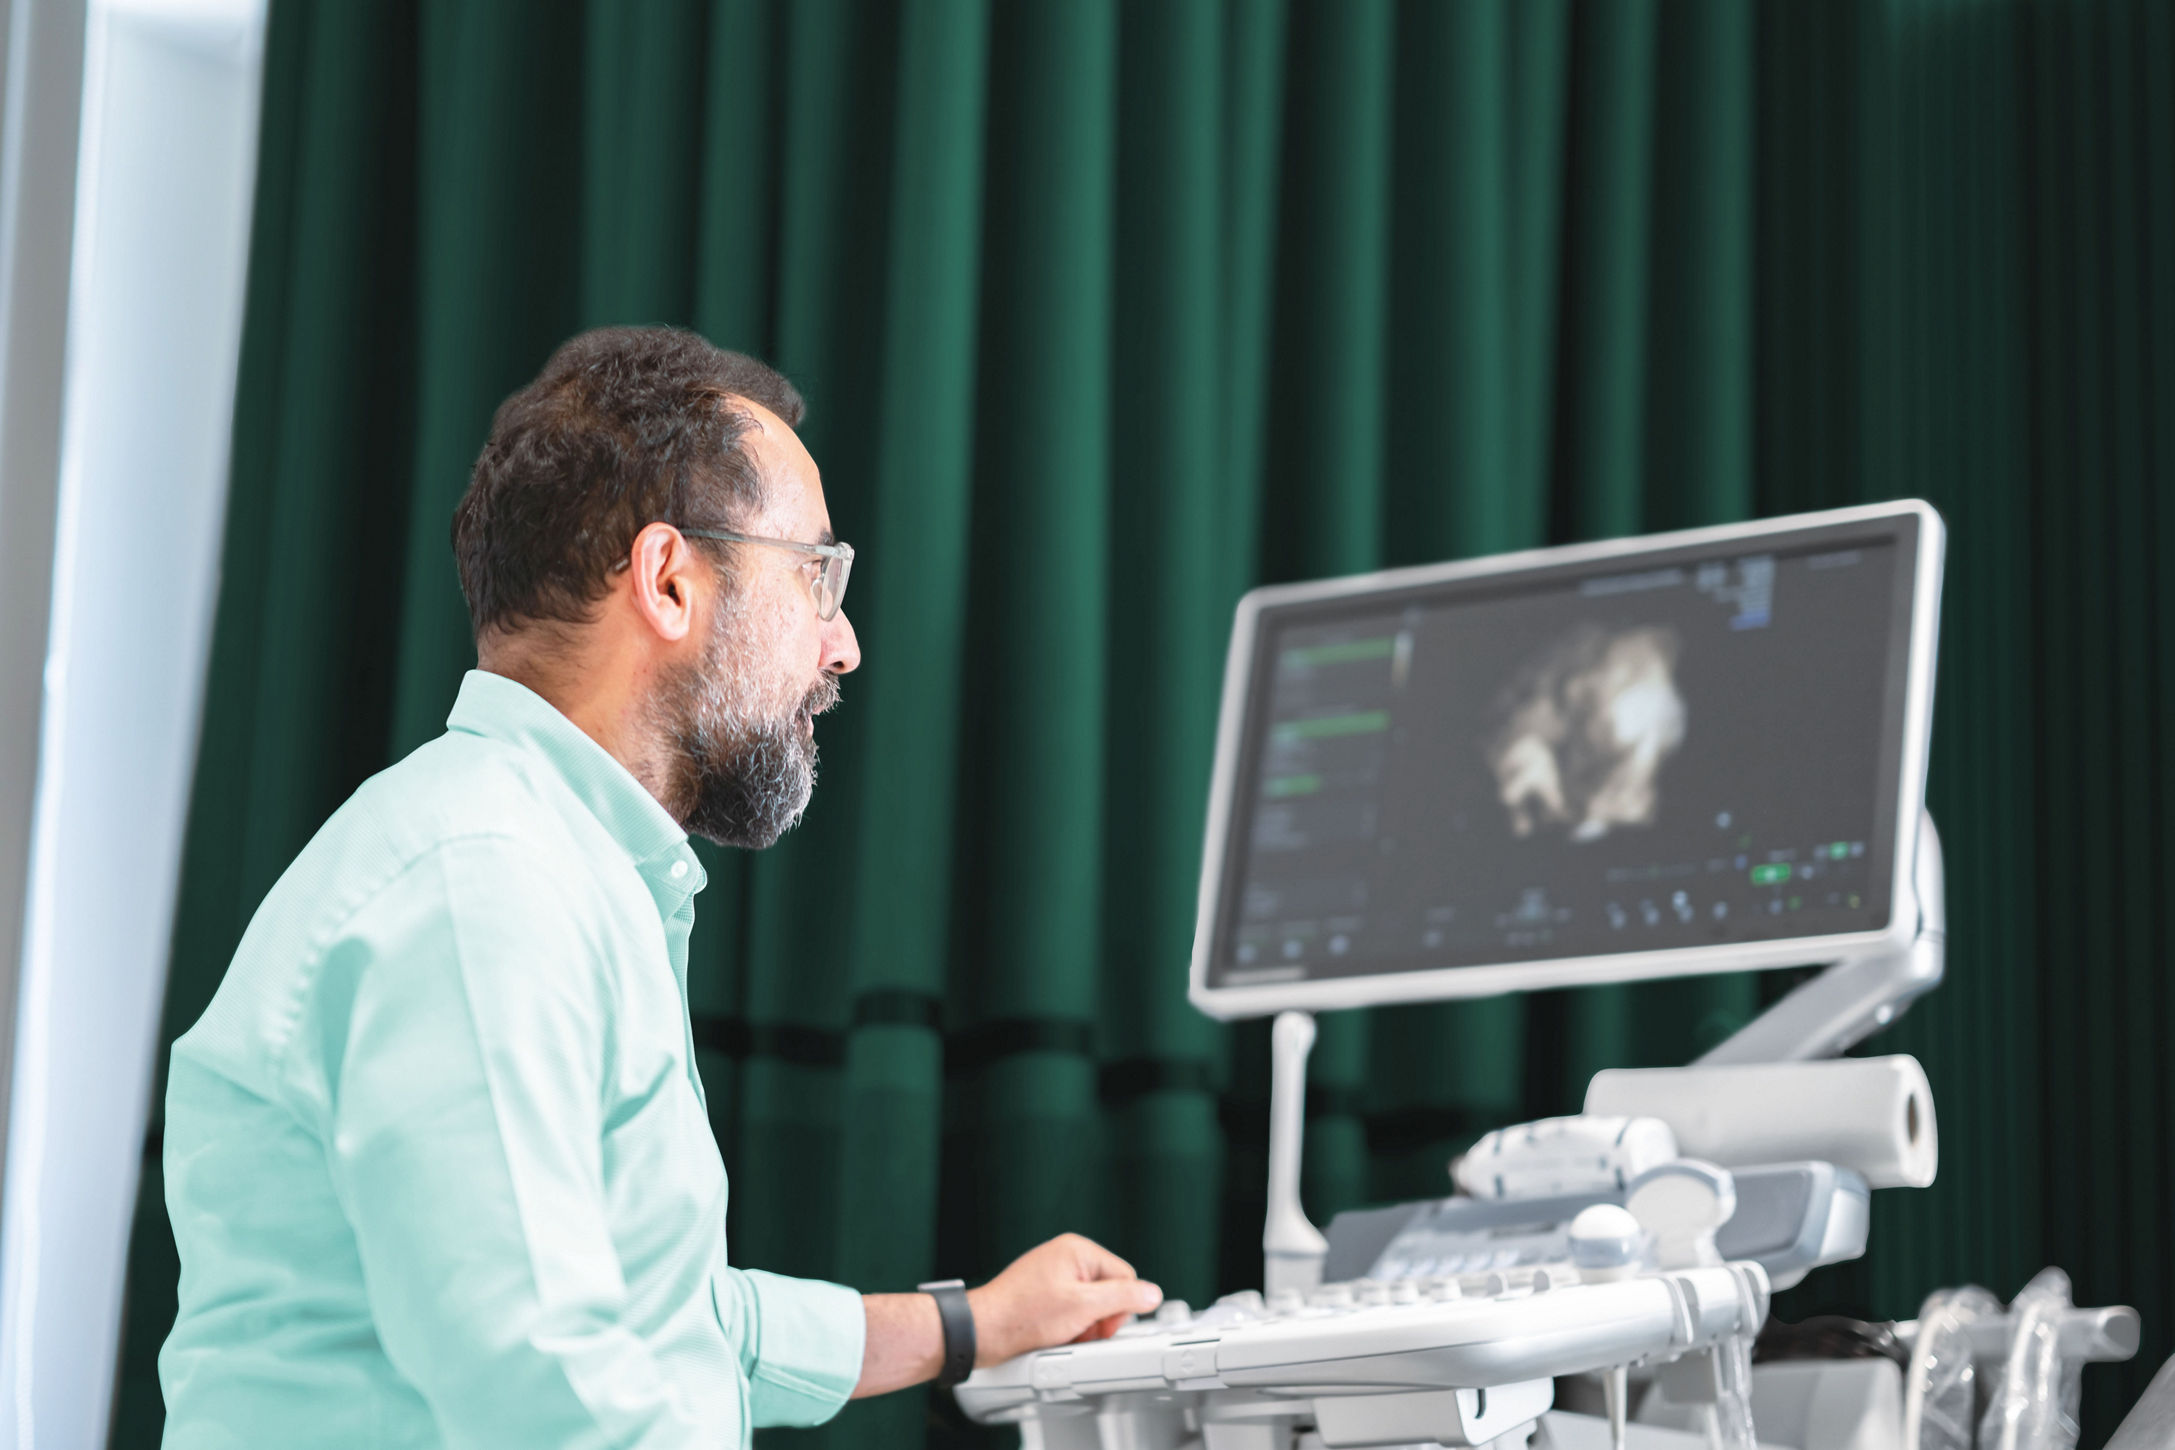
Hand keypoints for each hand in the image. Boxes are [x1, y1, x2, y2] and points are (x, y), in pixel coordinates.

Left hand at [965, 1234, 1162, 1364]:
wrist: (983, 1332)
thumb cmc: (1023, 1315)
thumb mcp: (1083, 1307)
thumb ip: (1122, 1298)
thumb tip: (1152, 1293)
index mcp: (1077, 1250)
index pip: (1125, 1276)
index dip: (1119, 1307)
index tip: (1101, 1324)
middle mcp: (1066, 1258)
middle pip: (1109, 1292)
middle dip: (1100, 1319)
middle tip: (1079, 1331)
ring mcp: (1053, 1276)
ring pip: (1091, 1306)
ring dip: (1084, 1327)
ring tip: (1062, 1334)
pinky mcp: (1044, 1295)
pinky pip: (1072, 1311)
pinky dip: (1069, 1328)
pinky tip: (1053, 1335)